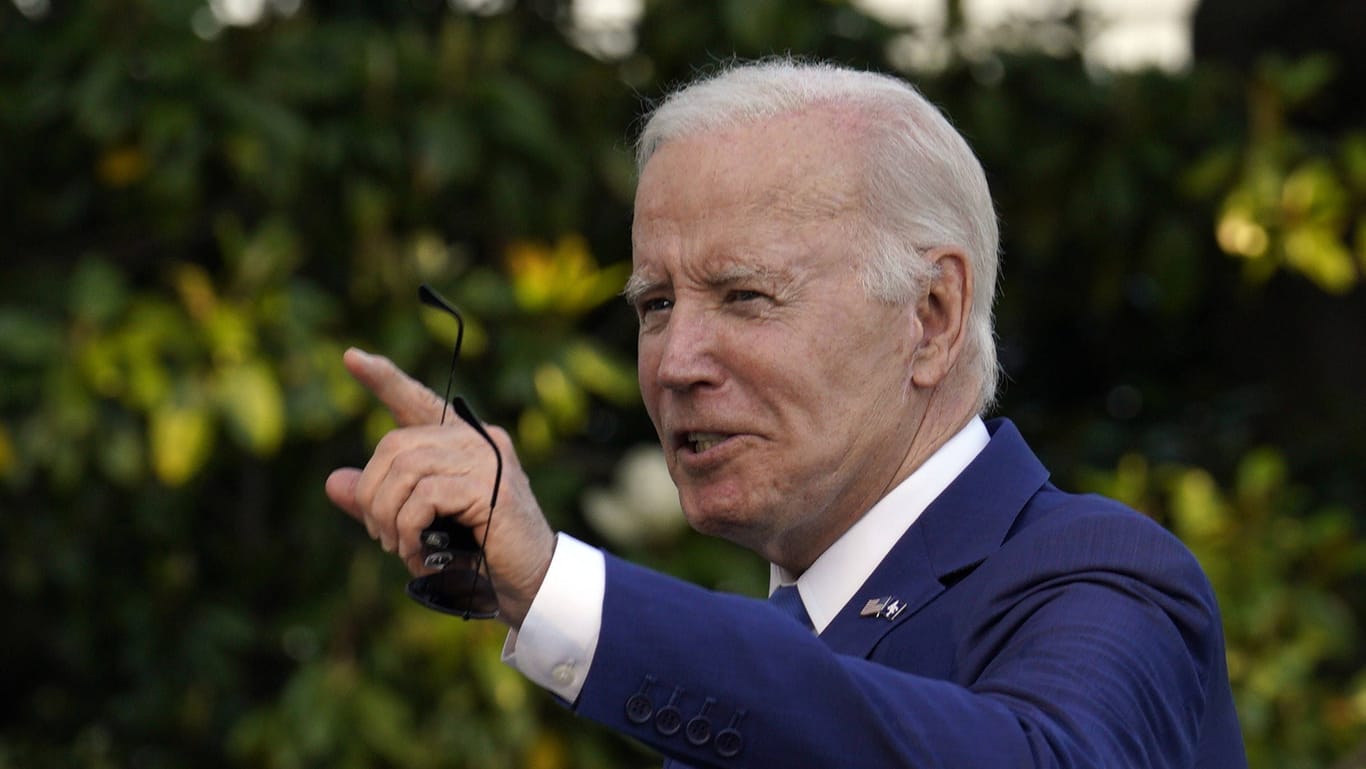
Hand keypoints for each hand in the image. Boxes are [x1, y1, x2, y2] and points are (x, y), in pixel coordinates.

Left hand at [325, 347, 556, 628]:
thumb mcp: (420, 524)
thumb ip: (382, 501)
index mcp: (462, 441)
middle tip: (378, 533)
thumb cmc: (477, 553)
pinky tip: (413, 550)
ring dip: (387, 513)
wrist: (530, 582)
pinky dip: (408, 526)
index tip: (352, 358)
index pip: (418, 401)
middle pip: (396, 444)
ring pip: (407, 468)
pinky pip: (425, 495)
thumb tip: (334, 482)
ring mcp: (487, 458)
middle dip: (373, 493)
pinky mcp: (491, 485)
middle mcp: (477, 439)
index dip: (384, 380)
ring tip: (395, 544)